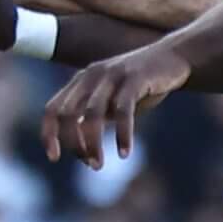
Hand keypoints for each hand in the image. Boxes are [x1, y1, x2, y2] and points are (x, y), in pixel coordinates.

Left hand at [42, 40, 196, 167]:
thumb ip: (93, 120)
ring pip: (91, 114)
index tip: (54, 158)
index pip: (53, 108)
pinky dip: (121, 135)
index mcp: (81, 81)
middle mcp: (92, 75)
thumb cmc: (139, 85)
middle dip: (72, 143)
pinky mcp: (134, 78)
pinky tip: (124, 153)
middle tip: (89, 164)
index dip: (49, 134)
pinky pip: (123, 111)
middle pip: (67, 113)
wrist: (173, 57)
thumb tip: (81, 152)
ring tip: (98, 164)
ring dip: (92, 143)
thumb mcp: (111, 102)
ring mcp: (112, 75)